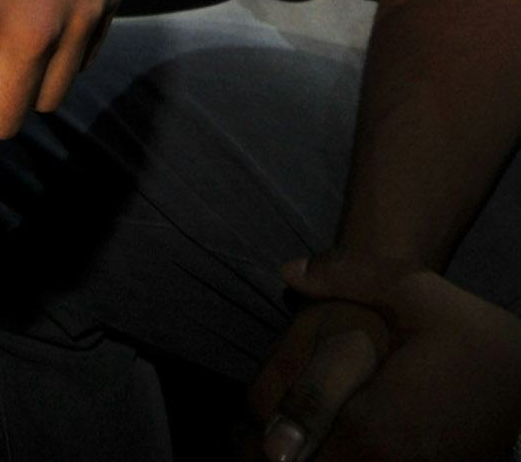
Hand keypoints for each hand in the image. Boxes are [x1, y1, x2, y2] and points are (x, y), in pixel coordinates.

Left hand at [248, 250, 520, 461]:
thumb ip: (348, 273)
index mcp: (372, 426)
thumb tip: (289, 269)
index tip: (235, 427)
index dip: (255, 439)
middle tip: (242, 441)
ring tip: (271, 451)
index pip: (288, 446)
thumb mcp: (417, 292)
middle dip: (267, 460)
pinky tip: (318, 452)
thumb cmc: (476, 342)